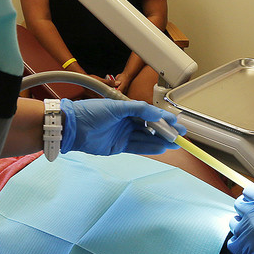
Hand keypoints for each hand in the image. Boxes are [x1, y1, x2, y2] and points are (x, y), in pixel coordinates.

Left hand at [61, 99, 183, 155]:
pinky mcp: (119, 146)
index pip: (150, 113)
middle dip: (166, 130)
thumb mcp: (116, 106)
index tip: (176, 121)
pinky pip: (138, 147)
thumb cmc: (91, 113)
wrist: (73, 128)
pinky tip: (161, 147)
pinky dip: (149, 147)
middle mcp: (126, 121)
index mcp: (126, 108)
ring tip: (174, 143)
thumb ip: (138, 109)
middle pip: (150, 126)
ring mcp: (123, 134)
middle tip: (180, 134)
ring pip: (146, 138)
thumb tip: (156, 112)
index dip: (163, 117)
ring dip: (160, 140)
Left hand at [227, 187, 253, 253]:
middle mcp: (253, 216)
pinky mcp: (241, 249)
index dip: (251, 195)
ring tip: (252, 231)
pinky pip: (232, 241)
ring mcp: (245, 232)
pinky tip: (249, 244)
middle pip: (239, 205)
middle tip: (253, 215)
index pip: (249, 191)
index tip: (253, 199)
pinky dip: (238, 242)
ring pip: (233, 222)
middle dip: (245, 209)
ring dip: (241, 225)